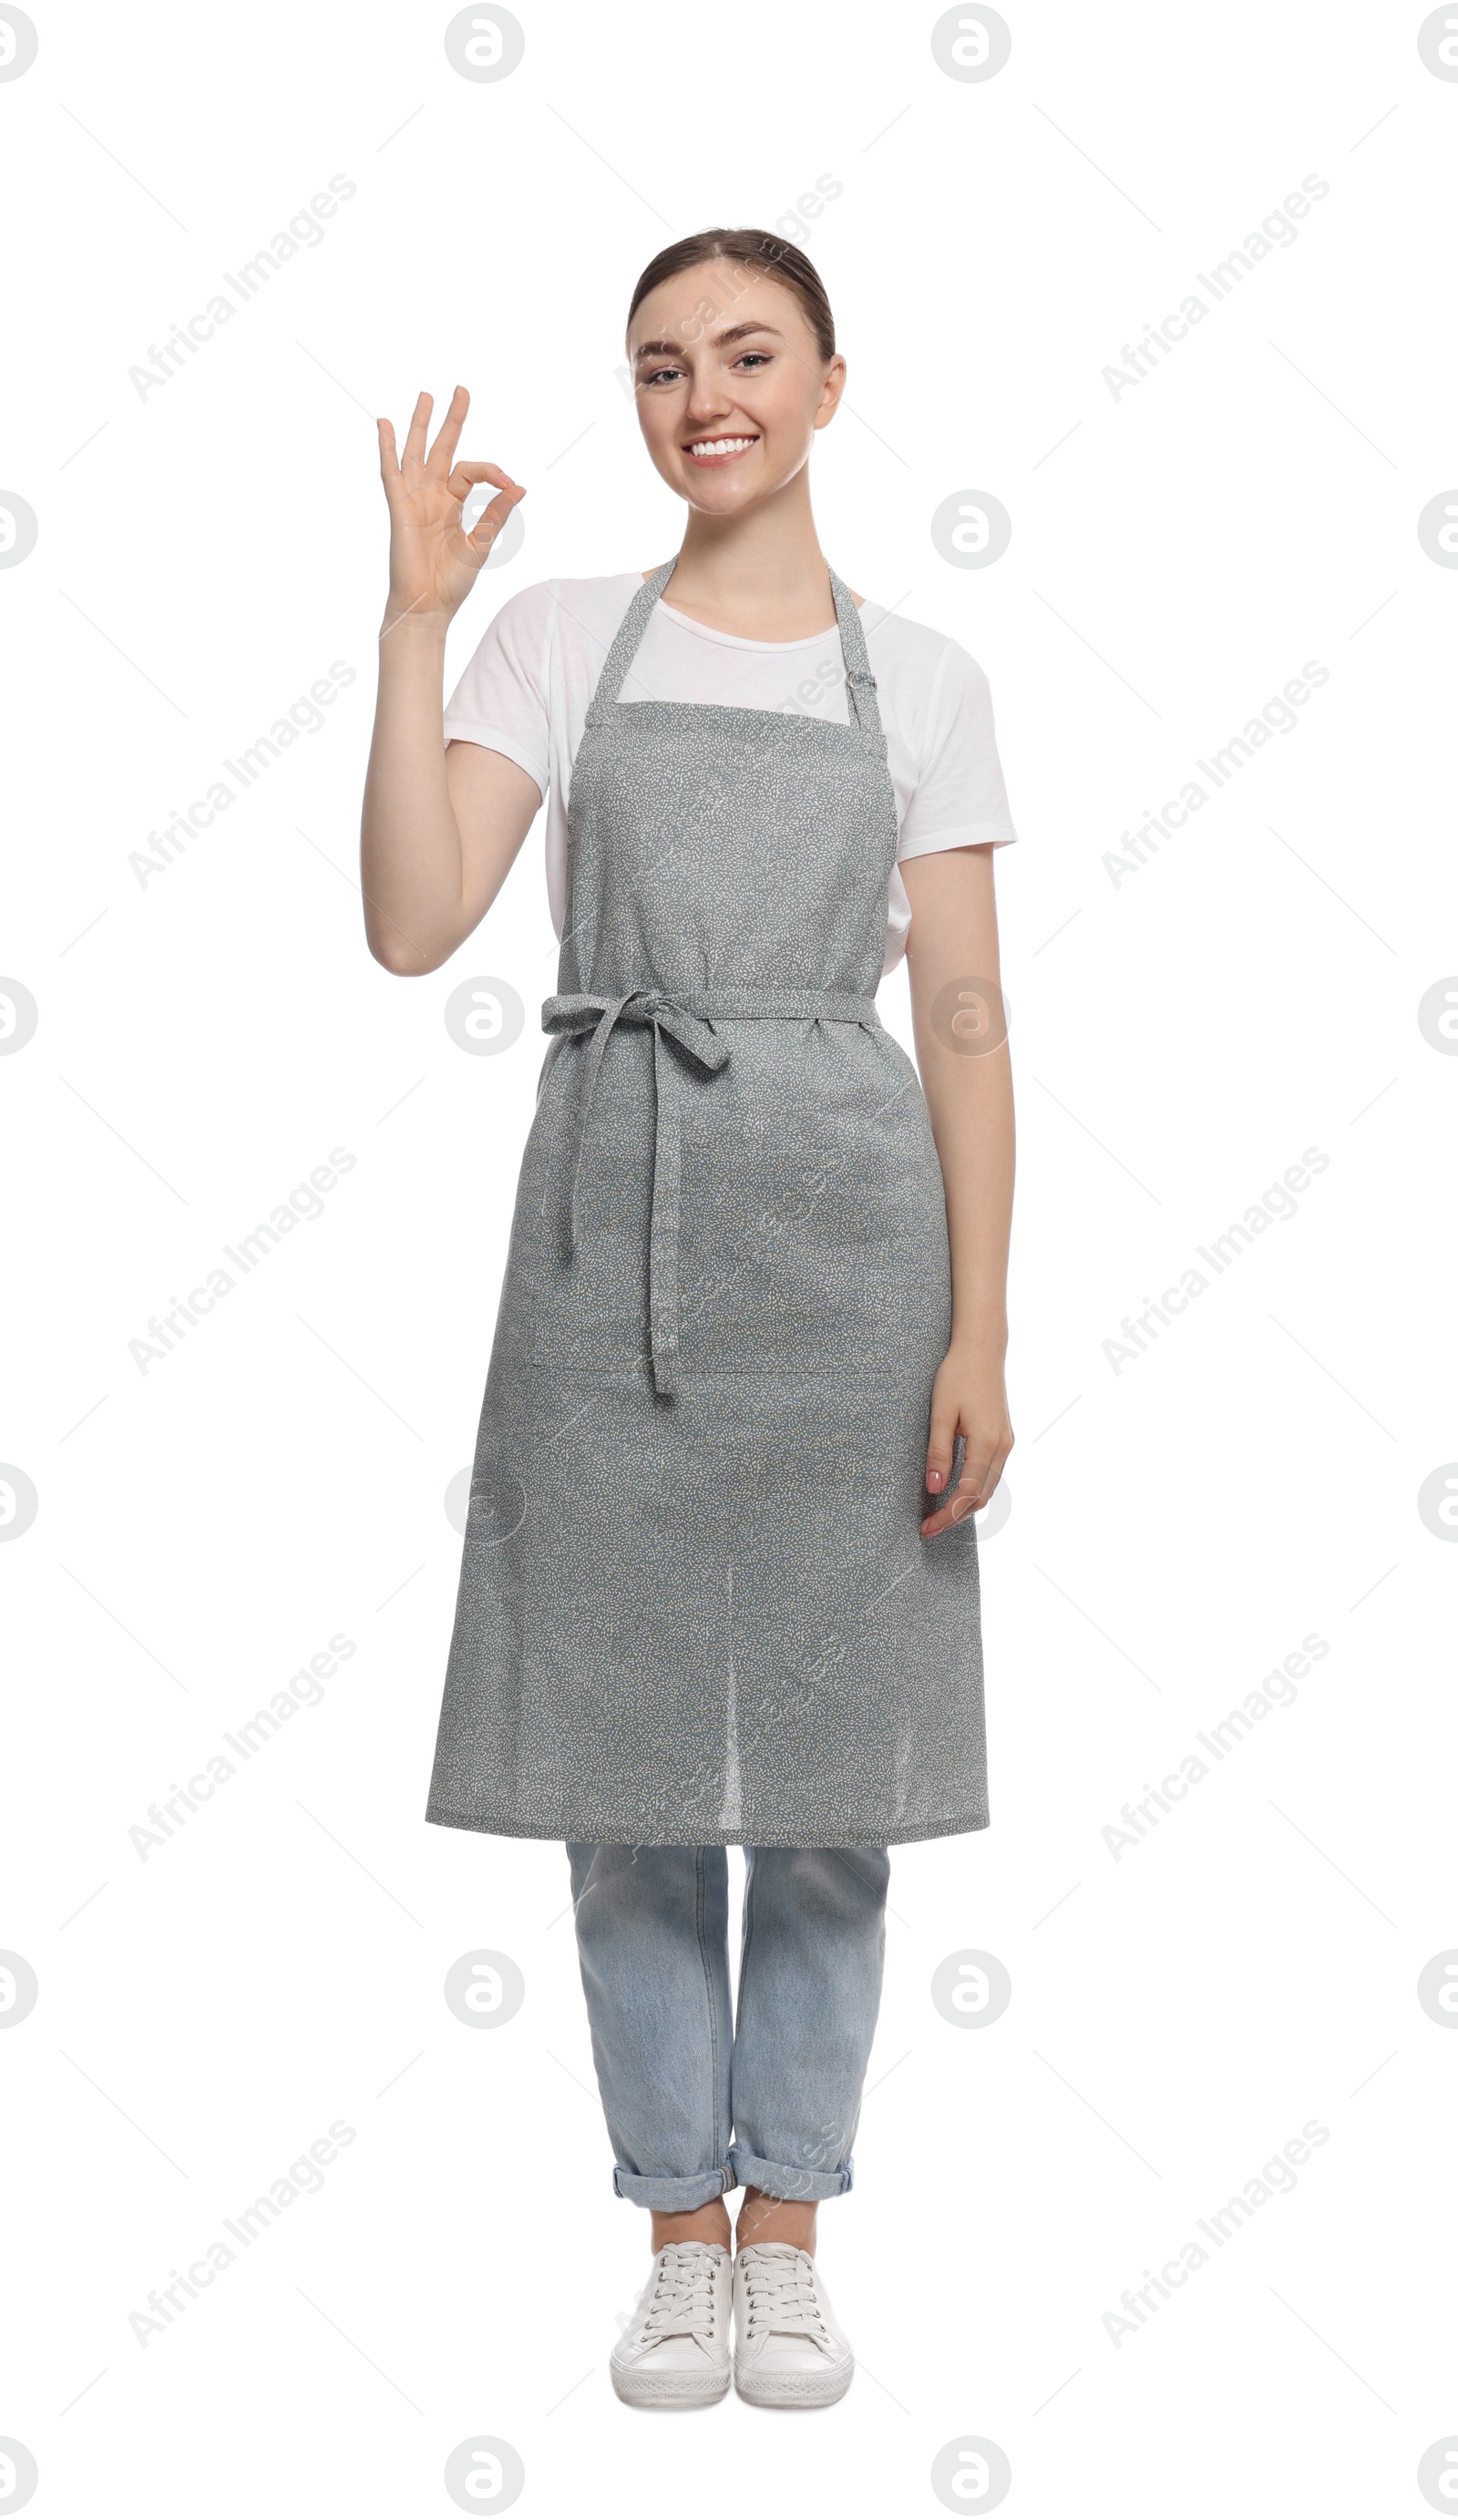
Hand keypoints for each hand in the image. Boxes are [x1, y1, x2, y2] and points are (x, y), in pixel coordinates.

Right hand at [375, 385, 524, 630]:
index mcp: (452, 503)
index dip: (491, 471)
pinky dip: (387, 449)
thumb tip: (518, 487)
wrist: (430, 605)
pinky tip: (384, 424)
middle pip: (442, 449)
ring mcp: (414, 500)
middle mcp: (432, 496)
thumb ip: (496, 514)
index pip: (470, 471)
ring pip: (416, 453)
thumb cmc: (452, 581)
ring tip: (425, 396)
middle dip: (451, 420)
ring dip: (420, 425)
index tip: (509, 482)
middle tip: (460, 390)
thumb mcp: (481, 543)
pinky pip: (391, 473)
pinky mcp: (399, 508)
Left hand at [921, 1342, 1012, 1537]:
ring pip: (988, 1488)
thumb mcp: (941, 1414)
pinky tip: (955, 1490)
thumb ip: (938, 1452)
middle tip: (928, 1527)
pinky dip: (974, 1489)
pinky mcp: (1003, 1437)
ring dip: (965, 1505)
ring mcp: (1006, 1443)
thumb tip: (934, 1488)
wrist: (982, 1350)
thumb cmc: (957, 1376)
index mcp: (987, 1444)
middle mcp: (1002, 1447)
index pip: (967, 1494)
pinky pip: (991, 1474)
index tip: (926, 1529)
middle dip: (955, 1516)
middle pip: (981, 1498)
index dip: (947, 1515)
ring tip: (937, 1513)